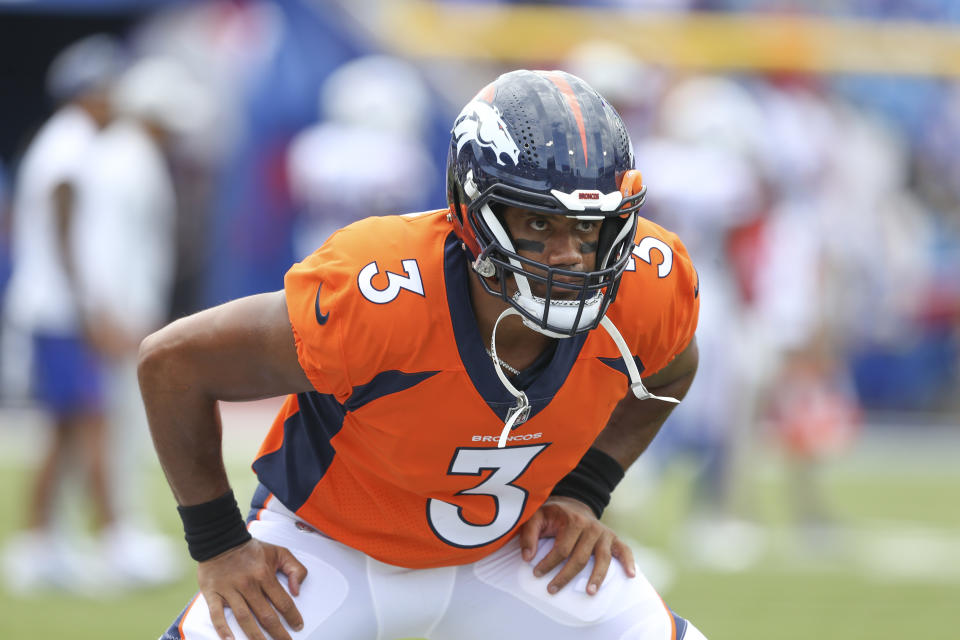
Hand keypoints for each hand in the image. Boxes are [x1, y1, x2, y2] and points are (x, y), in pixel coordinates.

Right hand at [198, 539, 307, 639]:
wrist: (220, 539)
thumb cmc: (251, 549)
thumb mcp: (279, 552)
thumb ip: (294, 568)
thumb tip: (297, 591)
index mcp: (265, 574)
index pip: (283, 601)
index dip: (293, 616)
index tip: (298, 626)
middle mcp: (248, 584)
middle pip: (265, 615)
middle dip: (278, 632)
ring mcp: (229, 590)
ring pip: (244, 618)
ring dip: (255, 636)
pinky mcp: (212, 593)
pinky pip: (216, 614)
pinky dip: (222, 629)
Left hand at [516, 496, 635, 595]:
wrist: (574, 505)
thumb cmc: (553, 515)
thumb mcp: (536, 517)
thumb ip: (529, 535)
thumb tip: (528, 557)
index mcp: (573, 521)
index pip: (561, 548)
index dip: (548, 563)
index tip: (536, 574)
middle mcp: (591, 527)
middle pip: (580, 557)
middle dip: (565, 576)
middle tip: (552, 589)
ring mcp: (604, 533)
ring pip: (602, 559)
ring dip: (597, 577)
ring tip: (589, 592)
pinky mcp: (613, 538)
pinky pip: (624, 550)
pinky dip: (629, 562)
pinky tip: (630, 575)